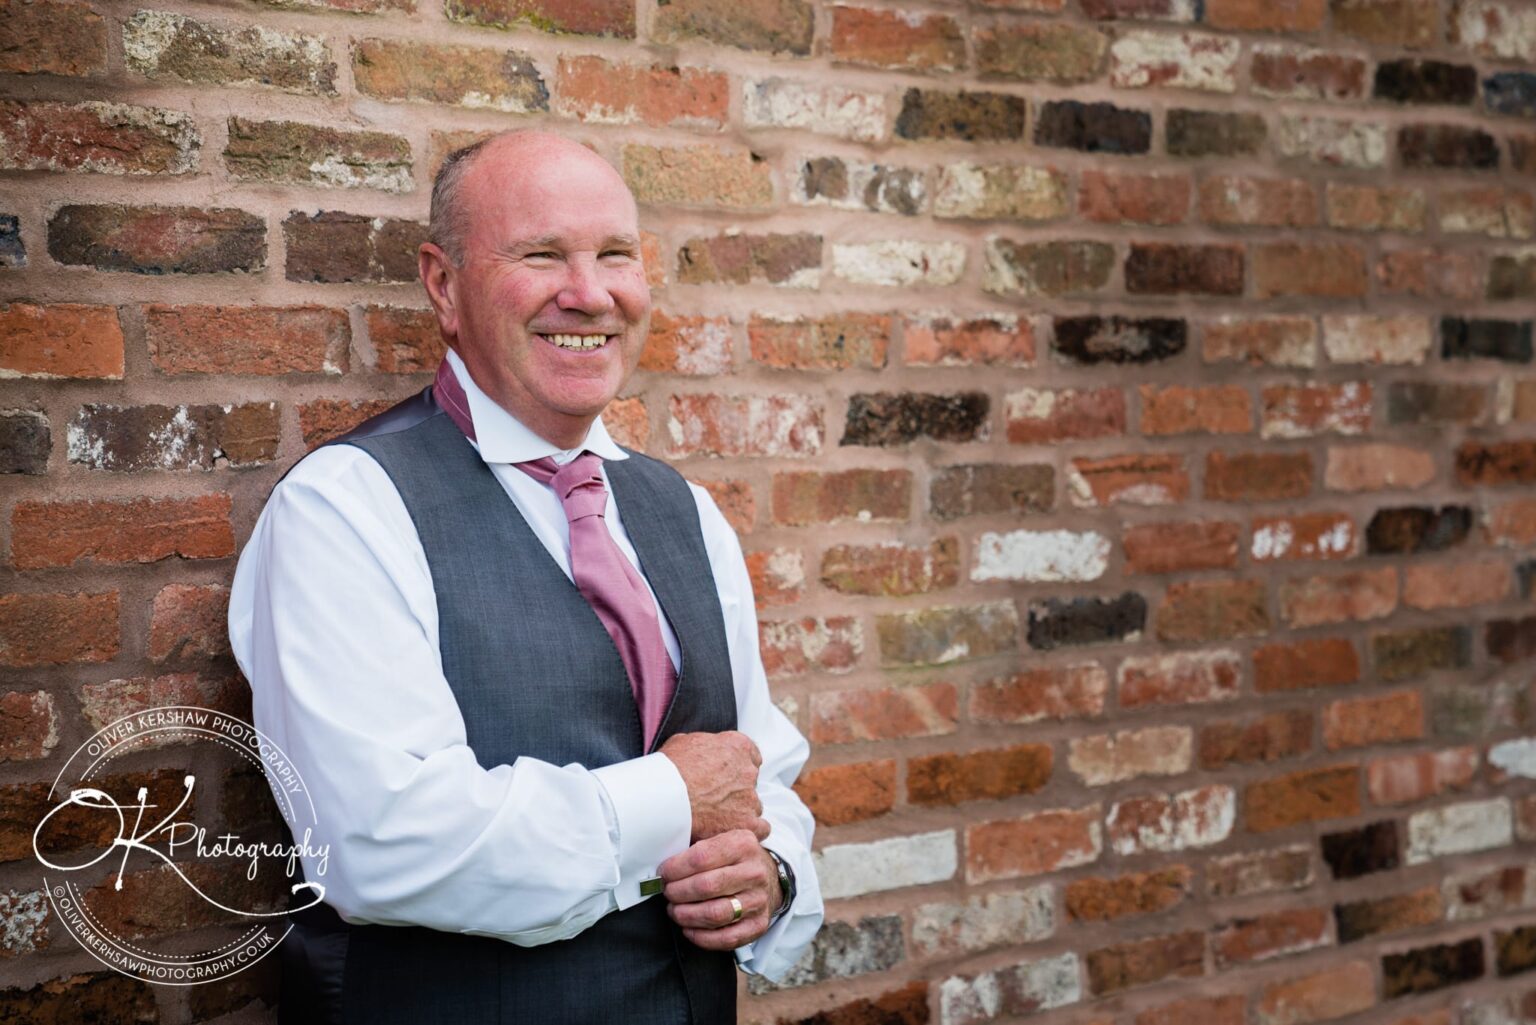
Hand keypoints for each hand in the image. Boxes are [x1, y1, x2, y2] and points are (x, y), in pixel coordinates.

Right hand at [659, 731, 769, 842]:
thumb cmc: (669, 770)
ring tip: (715, 817)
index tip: (726, 775)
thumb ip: (704, 744)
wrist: (665, 797)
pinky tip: (735, 832)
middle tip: (714, 797)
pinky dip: (750, 830)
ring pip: (753, 805)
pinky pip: (760, 828)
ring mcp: (750, 798)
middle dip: (735, 789)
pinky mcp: (747, 822)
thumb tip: (701, 751)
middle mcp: (748, 770)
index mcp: (737, 746)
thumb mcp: (683, 742)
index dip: (737, 767)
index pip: (750, 755)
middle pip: (749, 781)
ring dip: (739, 810)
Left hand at [659, 829, 781, 950]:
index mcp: (743, 844)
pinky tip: (689, 929)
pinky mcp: (759, 924)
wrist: (767, 876)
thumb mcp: (720, 840)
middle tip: (668, 893)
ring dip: (686, 915)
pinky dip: (701, 937)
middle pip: (706, 886)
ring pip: (714, 914)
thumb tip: (662, 863)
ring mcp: (759, 900)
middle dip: (678, 893)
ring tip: (675, 911)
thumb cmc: (733, 859)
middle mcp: (754, 872)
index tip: (663, 874)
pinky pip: (726, 938)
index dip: (675, 869)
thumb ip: (695, 847)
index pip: (701, 857)